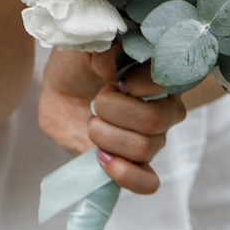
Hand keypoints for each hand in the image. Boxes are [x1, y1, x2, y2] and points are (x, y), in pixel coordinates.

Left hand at [40, 47, 187, 194]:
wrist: (62, 88)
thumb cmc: (81, 63)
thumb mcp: (85, 46)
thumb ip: (100, 50)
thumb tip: (109, 67)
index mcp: (161, 75)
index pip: (168, 83)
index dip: (139, 84)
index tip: (117, 81)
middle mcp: (166, 108)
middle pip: (152, 121)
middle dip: (112, 110)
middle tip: (96, 102)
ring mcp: (154, 138)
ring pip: (144, 148)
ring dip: (106, 135)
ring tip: (92, 123)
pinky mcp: (137, 164)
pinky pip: (147, 182)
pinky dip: (125, 174)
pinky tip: (102, 158)